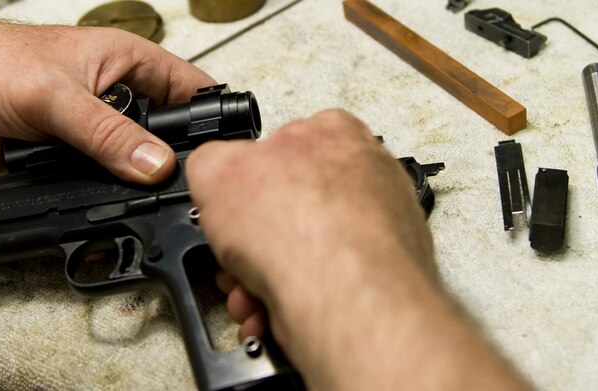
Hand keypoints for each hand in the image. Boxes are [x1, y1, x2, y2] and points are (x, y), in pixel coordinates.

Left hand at [0, 19, 214, 189]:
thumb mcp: (56, 96)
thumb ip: (107, 133)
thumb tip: (154, 164)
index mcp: (124, 61)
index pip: (187, 85)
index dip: (209, 114)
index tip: (224, 148)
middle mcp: (116, 95)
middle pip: (166, 130)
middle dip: (173, 156)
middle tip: (183, 182)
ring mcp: (96, 129)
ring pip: (135, 159)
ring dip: (137, 176)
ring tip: (147, 195)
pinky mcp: (75, 158)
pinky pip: (103, 179)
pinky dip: (108, 190)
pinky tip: (110, 199)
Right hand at [187, 109, 528, 389]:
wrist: (343, 296)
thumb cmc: (300, 226)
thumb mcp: (214, 170)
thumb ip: (211, 161)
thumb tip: (212, 170)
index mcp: (334, 133)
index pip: (281, 145)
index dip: (245, 182)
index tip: (232, 208)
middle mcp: (368, 175)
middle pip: (291, 206)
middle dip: (253, 240)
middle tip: (235, 258)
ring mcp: (383, 226)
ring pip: (306, 250)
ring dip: (265, 275)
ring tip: (249, 292)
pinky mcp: (386, 273)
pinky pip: (327, 283)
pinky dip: (294, 298)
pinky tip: (272, 309)